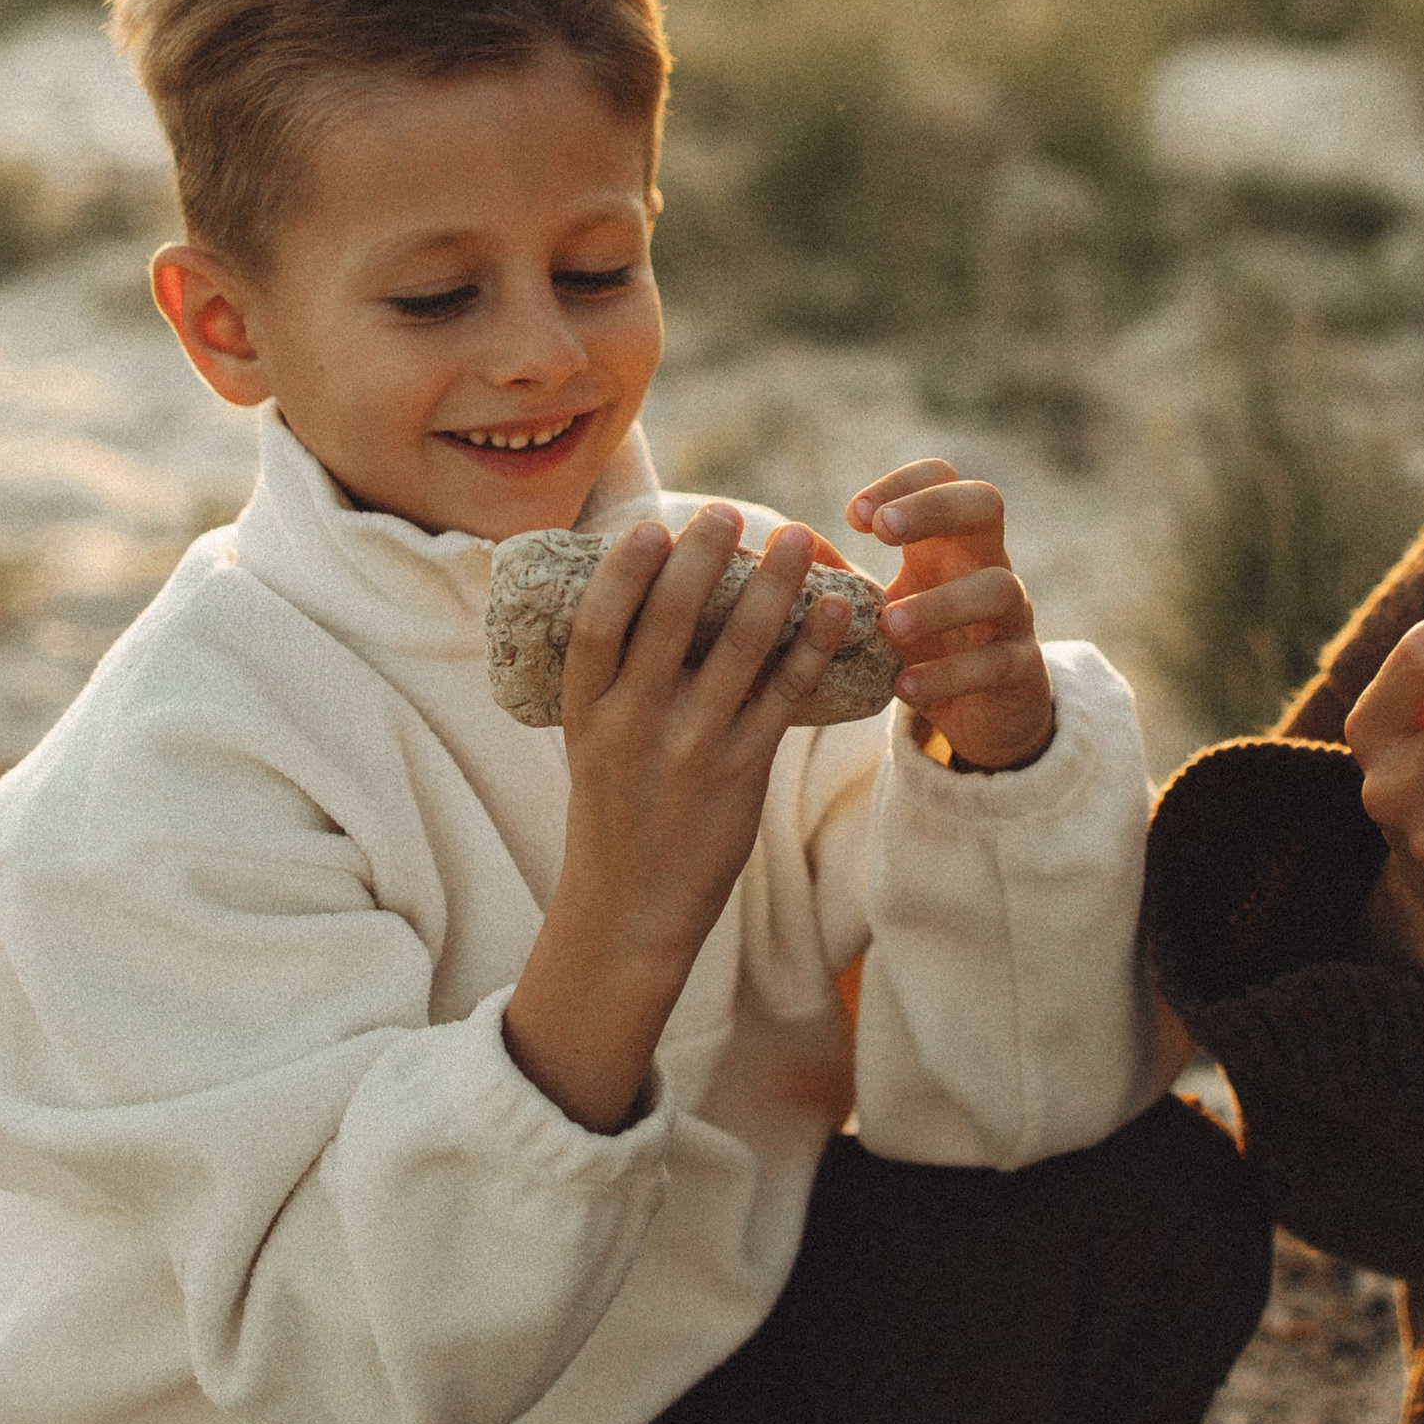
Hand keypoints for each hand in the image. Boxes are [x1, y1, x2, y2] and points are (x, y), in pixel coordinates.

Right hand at [505, 508, 860, 1128]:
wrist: (632, 910)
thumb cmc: (616, 809)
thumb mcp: (590, 741)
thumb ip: (612, 676)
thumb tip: (637, 590)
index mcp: (585, 713)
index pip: (597, 627)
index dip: (624, 573)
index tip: (653, 527)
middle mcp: (633, 726)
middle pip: (668, 622)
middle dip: (703, 558)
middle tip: (728, 513)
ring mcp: (690, 749)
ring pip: (738, 649)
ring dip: (774, 586)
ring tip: (798, 538)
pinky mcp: (741, 772)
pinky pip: (784, 697)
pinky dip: (813, 646)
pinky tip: (838, 608)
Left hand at [851, 460, 1053, 772]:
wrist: (982, 712)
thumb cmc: (923, 644)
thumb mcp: (876, 608)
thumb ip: (836, 577)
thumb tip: (782, 540)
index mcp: (949, 539)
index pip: (941, 477)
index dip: (902, 484)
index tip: (855, 517)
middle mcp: (988, 563)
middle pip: (985, 503)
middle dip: (934, 508)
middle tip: (884, 532)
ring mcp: (1012, 616)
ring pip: (999, 587)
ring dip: (941, 602)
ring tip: (890, 624)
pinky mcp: (1019, 670)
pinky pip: (996, 663)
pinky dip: (949, 675)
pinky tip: (903, 686)